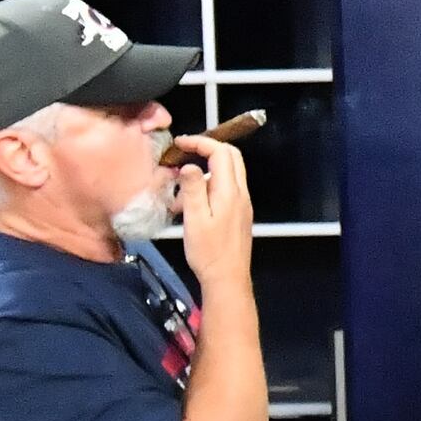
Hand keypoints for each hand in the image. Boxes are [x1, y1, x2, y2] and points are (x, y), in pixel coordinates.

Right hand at [169, 134, 254, 288]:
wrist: (228, 277)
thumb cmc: (208, 251)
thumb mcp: (195, 219)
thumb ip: (192, 189)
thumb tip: (190, 165)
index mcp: (230, 191)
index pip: (220, 153)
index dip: (200, 143)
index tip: (180, 144)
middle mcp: (240, 193)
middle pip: (230, 157)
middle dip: (206, 151)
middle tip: (183, 156)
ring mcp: (242, 203)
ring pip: (227, 175)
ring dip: (203, 175)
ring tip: (178, 198)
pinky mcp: (239, 214)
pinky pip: (225, 190)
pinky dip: (208, 189)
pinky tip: (190, 209)